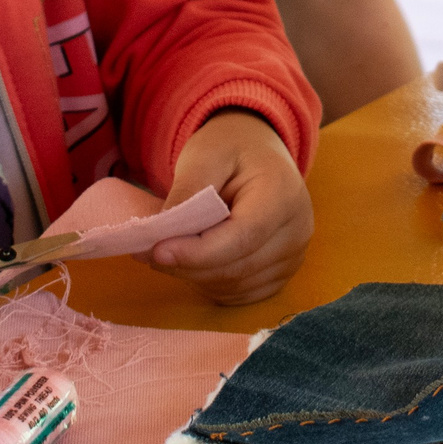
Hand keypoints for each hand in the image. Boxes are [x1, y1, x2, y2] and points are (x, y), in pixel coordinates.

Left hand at [150, 110, 312, 304]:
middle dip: (187, 265)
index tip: (157, 251)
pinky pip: (239, 294)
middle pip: (237, 267)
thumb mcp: (205, 154)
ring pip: (234, 285)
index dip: (198, 252)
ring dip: (195, 276)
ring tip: (168, 250)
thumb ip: (187, 191)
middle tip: (145, 252)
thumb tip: (163, 232)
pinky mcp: (281, 275)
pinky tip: (195, 260)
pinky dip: (210, 284)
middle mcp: (297, 230)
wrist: (258, 155)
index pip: (242, 237)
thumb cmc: (231, 149)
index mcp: (283, 194)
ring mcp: (293, 257)